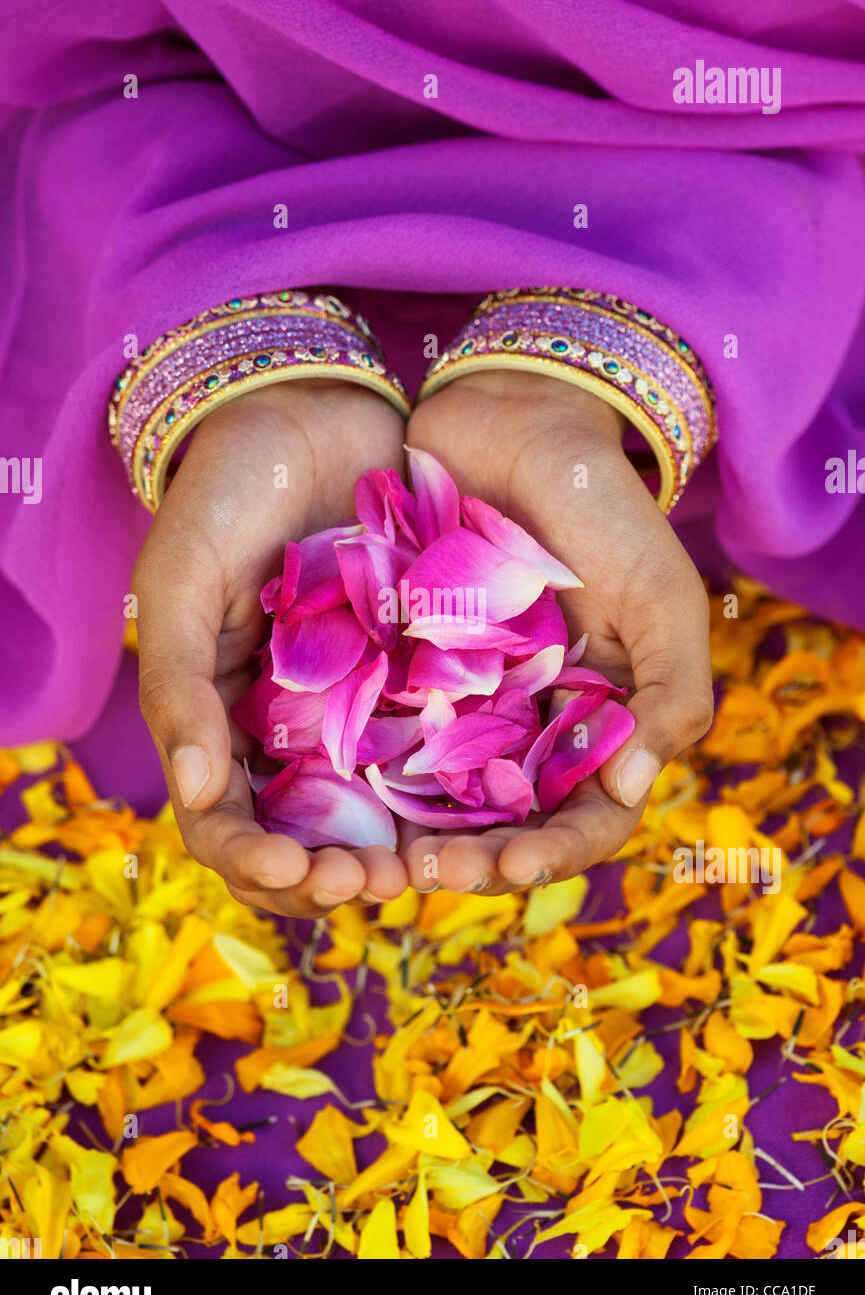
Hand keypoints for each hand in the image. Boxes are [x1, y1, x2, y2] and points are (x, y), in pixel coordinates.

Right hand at [133, 380, 408, 916]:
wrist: (308, 412)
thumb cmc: (224, 494)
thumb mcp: (182, 584)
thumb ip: (179, 687)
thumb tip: (199, 796)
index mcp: (222, 722)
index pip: (229, 823)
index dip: (256, 860)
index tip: (296, 867)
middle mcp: (292, 731)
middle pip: (310, 839)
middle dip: (337, 875)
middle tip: (376, 883)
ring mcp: (360, 709)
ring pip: (381, 811)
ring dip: (403, 853)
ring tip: (434, 867)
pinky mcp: (422, 677)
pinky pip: (439, 749)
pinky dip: (456, 790)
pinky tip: (487, 806)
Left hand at [401, 370, 713, 894]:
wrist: (518, 421)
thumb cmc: (605, 511)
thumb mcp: (662, 599)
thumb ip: (671, 695)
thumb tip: (633, 790)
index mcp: (594, 725)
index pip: (581, 819)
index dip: (551, 853)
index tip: (508, 862)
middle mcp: (524, 728)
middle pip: (499, 824)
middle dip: (466, 859)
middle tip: (424, 873)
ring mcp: (458, 701)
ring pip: (431, 795)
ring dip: (404, 835)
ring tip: (373, 855)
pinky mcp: (397, 666)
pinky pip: (375, 730)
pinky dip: (358, 769)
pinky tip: (328, 788)